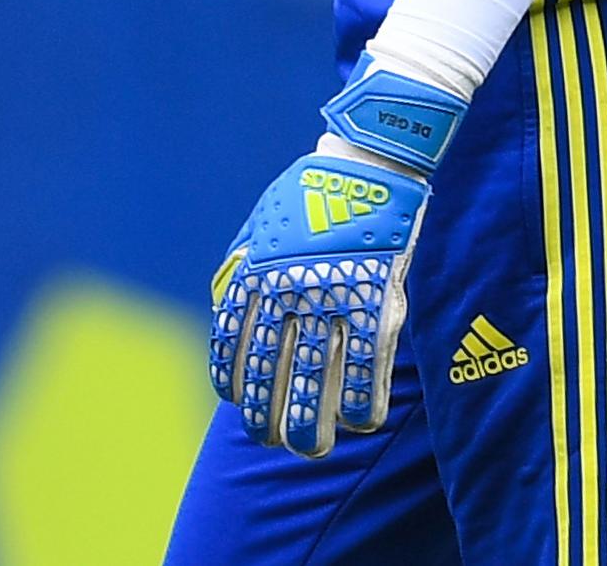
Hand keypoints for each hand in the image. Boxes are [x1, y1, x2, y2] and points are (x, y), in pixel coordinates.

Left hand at [208, 53, 465, 456]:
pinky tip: (362, 423)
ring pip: (317, 377)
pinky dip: (363, 397)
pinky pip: (368, 360)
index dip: (237, 386)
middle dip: (270, 419)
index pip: (233, 349)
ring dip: (313, 423)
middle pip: (271, 374)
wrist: (368, 157)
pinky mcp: (377, 295)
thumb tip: (228, 313)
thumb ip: (242, 272)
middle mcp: (287, 293)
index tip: (243, 405)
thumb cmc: (313, 190)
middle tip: (276, 443)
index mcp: (254, 276)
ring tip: (313, 449)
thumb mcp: (259, 227)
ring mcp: (333, 296)